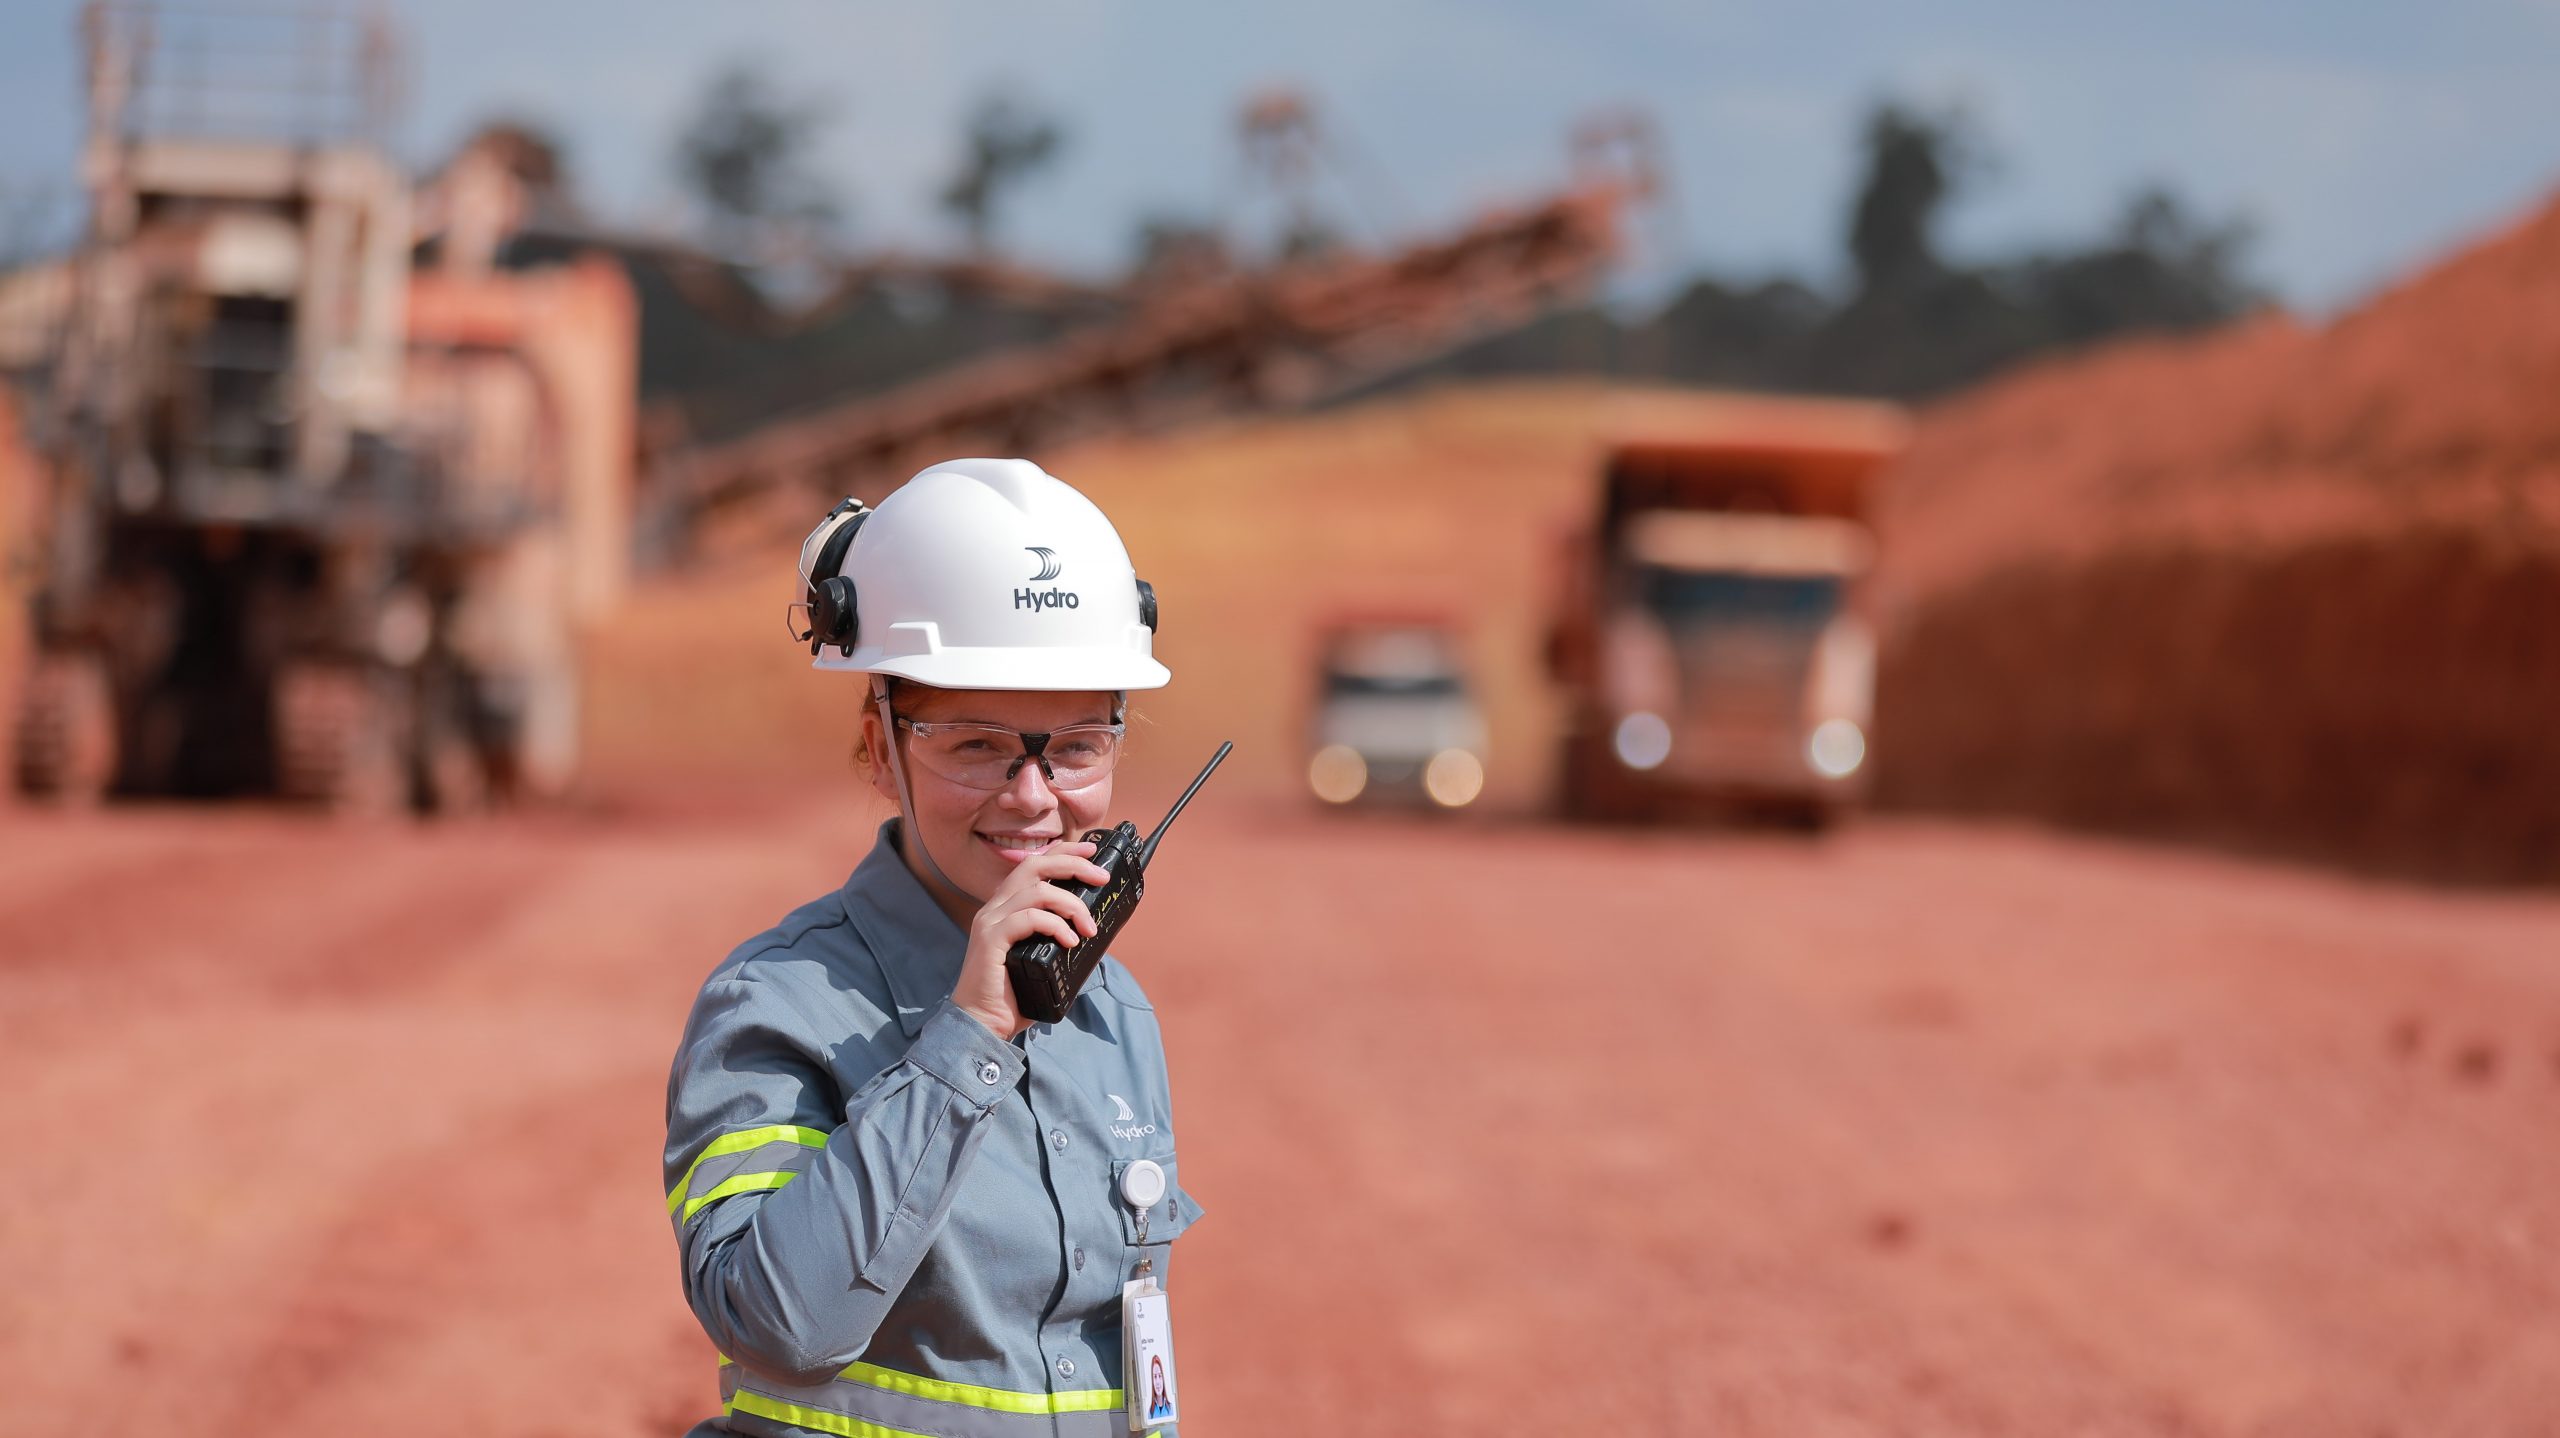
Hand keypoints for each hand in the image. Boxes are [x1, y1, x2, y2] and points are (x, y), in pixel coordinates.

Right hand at [953, 841, 1110, 1039]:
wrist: (982, 1023)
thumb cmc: (1013, 994)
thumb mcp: (1042, 958)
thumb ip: (1058, 938)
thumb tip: (1094, 929)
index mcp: (1006, 907)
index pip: (1034, 864)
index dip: (1063, 851)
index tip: (1091, 850)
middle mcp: (995, 908)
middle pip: (1035, 865)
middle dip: (1072, 864)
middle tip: (1101, 876)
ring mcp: (990, 922)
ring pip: (1037, 890)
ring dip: (1071, 905)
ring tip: (1088, 929)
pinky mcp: (991, 940)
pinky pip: (1028, 918)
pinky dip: (1055, 925)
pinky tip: (1070, 941)